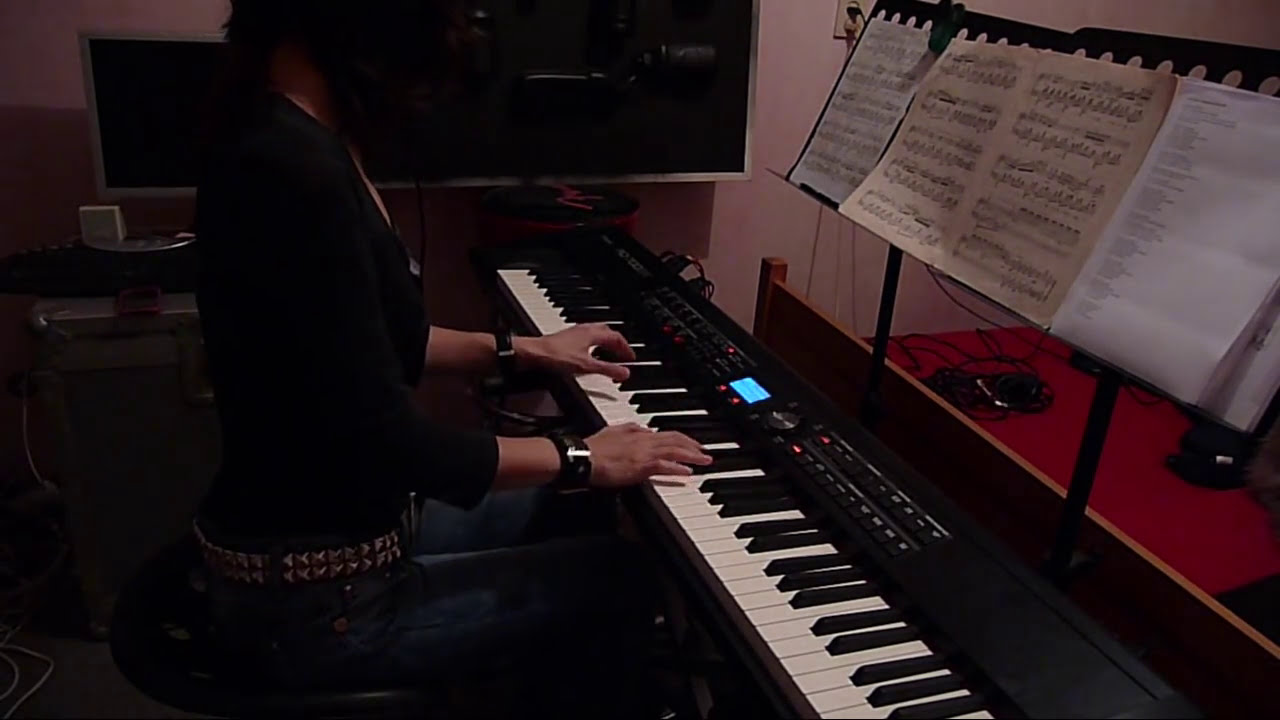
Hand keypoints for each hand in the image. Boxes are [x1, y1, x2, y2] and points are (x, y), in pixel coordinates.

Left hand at [515, 324, 634, 381]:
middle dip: (617, 343)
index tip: (630, 358)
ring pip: (596, 334)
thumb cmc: (556, 356)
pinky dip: (594, 345)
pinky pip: (586, 338)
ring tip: (609, 354)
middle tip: (622, 354)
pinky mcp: (566, 339)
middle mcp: (584, 329)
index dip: (626, 348)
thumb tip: (625, 373)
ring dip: (605, 343)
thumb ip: (608, 370)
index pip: (616, 337)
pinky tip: (589, 355)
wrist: (533, 354)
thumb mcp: (587, 367)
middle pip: (607, 332)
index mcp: (592, 333)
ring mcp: (574, 333)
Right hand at [585, 424, 712, 487]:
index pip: (666, 433)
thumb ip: (630, 429)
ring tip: (704, 460)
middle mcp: (644, 441)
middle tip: (705, 452)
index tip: (692, 443)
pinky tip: (688, 472)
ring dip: (692, 455)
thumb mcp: (613, 431)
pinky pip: (665, 466)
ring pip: (674, 451)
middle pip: (675, 440)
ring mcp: (644, 453)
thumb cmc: (593, 448)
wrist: (583, 457)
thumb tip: (644, 429)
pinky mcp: (641, 466)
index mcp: (638, 434)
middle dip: (693, 446)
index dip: (682, 438)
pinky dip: (678, 468)